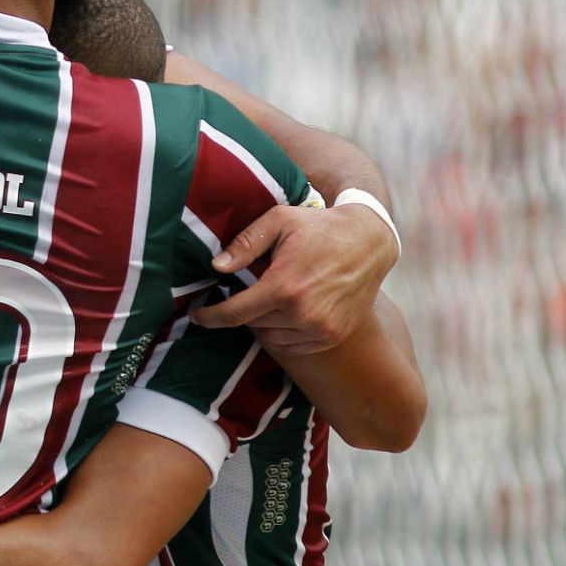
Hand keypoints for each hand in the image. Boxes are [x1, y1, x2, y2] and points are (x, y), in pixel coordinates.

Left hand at [189, 203, 395, 352]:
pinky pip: (292, 344)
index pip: (235, 313)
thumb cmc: (319, 227)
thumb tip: (217, 267)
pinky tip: (290, 309)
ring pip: (271, 336)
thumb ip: (245, 243)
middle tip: (253, 287)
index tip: (196, 316)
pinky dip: (284, 331)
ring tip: (275, 295)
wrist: (369, 242)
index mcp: (285, 287)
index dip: (210, 317)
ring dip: (264, 320)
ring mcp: (320, 329)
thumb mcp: (279, 221)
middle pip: (253, 323)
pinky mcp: (332, 336)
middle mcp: (303, 314)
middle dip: (246, 307)